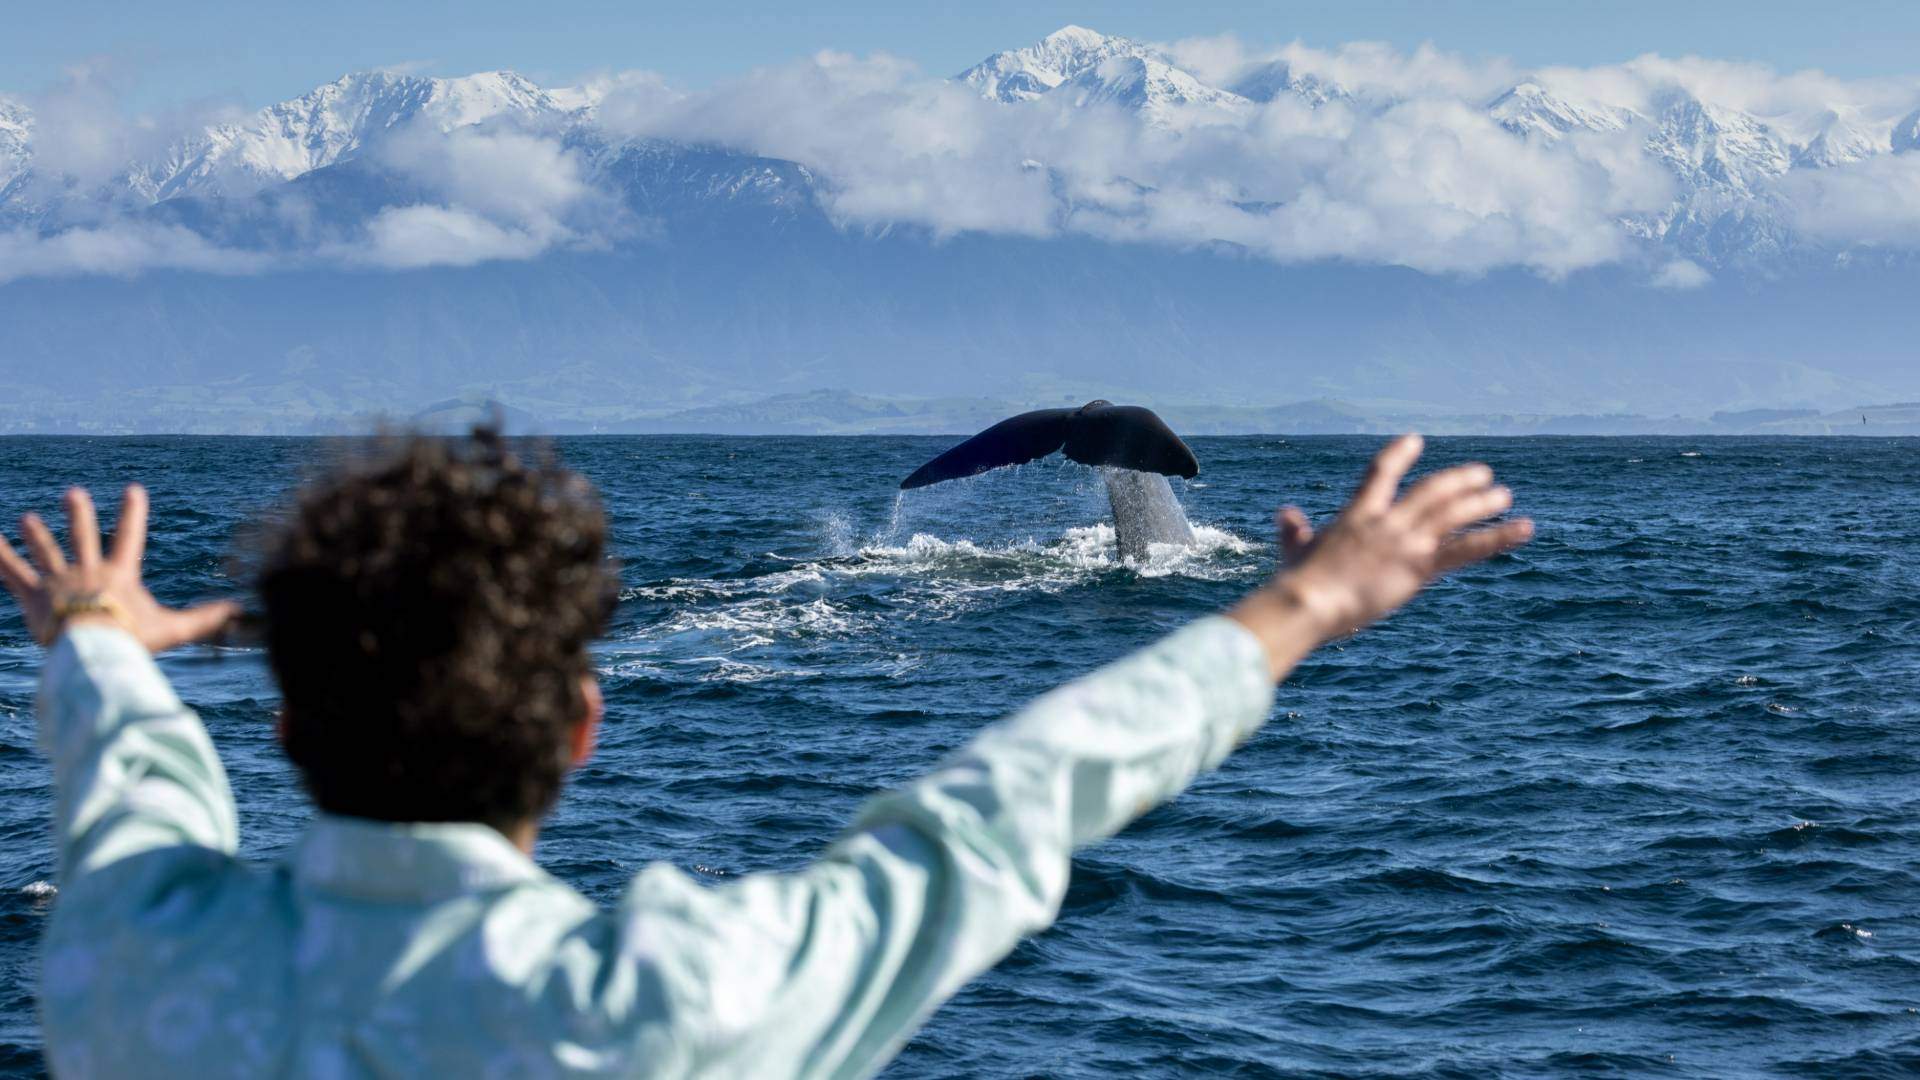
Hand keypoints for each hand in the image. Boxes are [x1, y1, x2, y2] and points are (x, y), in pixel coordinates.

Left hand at [0, 485, 238, 652]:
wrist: (94, 647)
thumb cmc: (134, 639)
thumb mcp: (173, 629)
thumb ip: (204, 618)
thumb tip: (239, 611)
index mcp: (120, 575)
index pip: (130, 536)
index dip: (133, 512)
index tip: (133, 489)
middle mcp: (87, 570)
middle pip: (82, 536)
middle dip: (77, 514)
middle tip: (72, 494)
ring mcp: (58, 581)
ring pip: (45, 551)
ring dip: (36, 534)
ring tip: (26, 519)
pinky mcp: (33, 595)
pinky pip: (11, 572)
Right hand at [1229, 435, 1532, 676]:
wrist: (1310, 600)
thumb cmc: (1298, 581)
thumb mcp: (1296, 551)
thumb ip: (1294, 531)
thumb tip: (1286, 514)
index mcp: (1357, 514)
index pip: (1381, 473)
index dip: (1399, 454)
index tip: (1415, 440)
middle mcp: (1387, 521)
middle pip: (1431, 490)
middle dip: (1458, 480)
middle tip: (1482, 474)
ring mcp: (1406, 541)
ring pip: (1453, 512)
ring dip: (1482, 501)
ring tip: (1504, 494)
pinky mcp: (1420, 565)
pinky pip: (1468, 548)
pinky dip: (1499, 537)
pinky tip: (1524, 528)